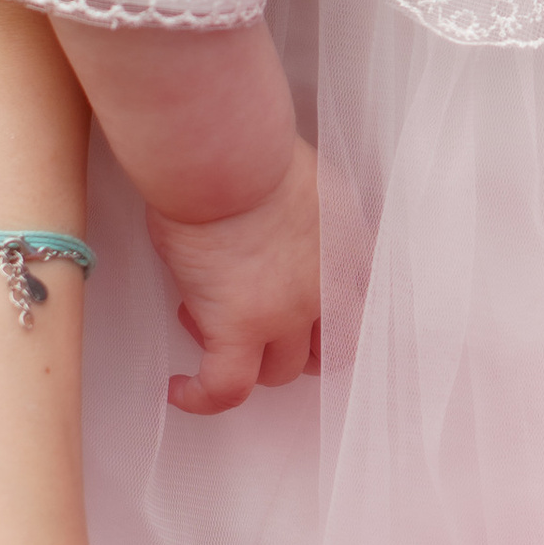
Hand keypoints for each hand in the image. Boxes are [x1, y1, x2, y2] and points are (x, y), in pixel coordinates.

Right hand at [152, 139, 322, 415]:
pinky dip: (203, 397)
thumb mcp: (308, 178)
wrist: (229, 156)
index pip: (361, 300)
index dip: (332, 310)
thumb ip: (308, 212)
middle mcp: (327, 287)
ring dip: (248, 360)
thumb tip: (274, 224)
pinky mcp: (238, 329)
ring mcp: (285, 314)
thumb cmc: (254, 147)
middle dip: (298, 348)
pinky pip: (226, 387)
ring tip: (204, 326)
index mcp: (346, 244)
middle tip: (258, 327)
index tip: (306, 307)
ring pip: (279, 373)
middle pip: (329, 348)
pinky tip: (182, 390)